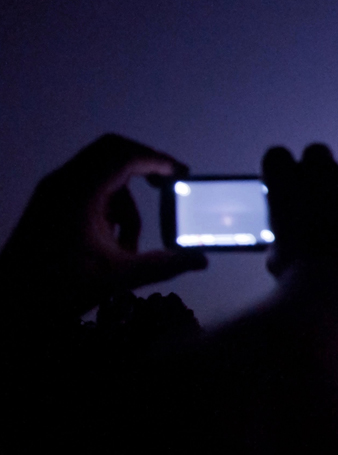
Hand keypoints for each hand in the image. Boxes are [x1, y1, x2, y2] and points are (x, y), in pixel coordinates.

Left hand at [0, 134, 206, 320]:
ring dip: (125, 199)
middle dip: (144, 166)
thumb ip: (164, 265)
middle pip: (112, 151)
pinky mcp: (49, 202)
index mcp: (80, 193)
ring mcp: (53, 191)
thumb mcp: (119, 276)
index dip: (157, 160)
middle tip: (167, 185)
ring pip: (101, 173)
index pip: (124, 156)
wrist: (11, 302)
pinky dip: (108, 205)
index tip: (181, 174)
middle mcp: (64, 183)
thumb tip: (201, 261)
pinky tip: (111, 242)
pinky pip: (87, 187)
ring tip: (130, 241)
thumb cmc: (58, 288)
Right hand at [261, 143, 337, 281]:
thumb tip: (291, 241)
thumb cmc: (304, 276)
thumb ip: (285, 234)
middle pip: (317, 156)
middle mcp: (322, 172)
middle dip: (316, 174)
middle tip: (316, 205)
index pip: (277, 158)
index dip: (281, 176)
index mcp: (286, 180)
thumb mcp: (278, 255)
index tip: (284, 193)